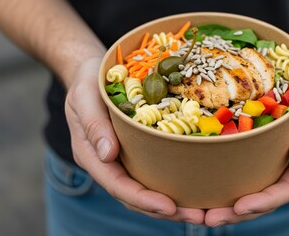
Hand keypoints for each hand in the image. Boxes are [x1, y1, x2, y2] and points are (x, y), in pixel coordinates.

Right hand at [64, 57, 204, 223]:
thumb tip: (107, 154)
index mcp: (91, 155)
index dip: (143, 199)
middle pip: (136, 196)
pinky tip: (197, 185)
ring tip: (203, 210)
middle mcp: (109, 163)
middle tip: (198, 216)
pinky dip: (174, 182)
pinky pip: (155, 171)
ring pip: (148, 188)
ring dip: (175, 203)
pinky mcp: (137, 150)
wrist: (93, 71)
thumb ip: (93, 125)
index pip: (117, 185)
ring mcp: (123, 158)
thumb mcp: (85, 97)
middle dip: (166, 210)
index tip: (170, 207)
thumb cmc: (87, 81)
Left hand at [204, 62, 288, 226]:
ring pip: (249, 191)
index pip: (286, 190)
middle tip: (206, 218)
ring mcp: (272, 164)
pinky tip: (199, 187)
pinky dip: (221, 184)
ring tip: (196, 213)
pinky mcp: (258, 154)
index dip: (263, 202)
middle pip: (262, 200)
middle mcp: (288, 169)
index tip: (239, 207)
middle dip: (234, 213)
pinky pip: (241, 173)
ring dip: (223, 205)